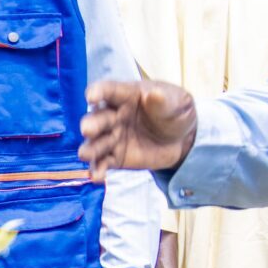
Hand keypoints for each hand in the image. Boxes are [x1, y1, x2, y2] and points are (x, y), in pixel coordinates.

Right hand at [80, 80, 198, 177]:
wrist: (181, 140)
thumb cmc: (175, 113)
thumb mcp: (178, 102)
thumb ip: (164, 100)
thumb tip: (153, 94)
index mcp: (126, 96)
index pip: (109, 90)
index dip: (98, 91)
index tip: (91, 96)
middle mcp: (113, 115)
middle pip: (97, 118)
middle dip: (91, 124)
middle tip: (88, 130)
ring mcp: (112, 137)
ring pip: (95, 142)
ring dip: (89, 148)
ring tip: (86, 155)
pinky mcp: (114, 157)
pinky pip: (102, 163)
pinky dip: (97, 170)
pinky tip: (97, 176)